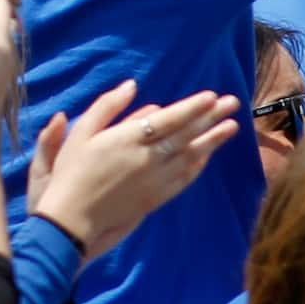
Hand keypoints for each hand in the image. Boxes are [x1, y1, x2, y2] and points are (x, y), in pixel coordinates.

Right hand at [30, 80, 239, 261]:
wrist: (73, 218)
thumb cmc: (71, 171)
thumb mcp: (80, 132)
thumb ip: (107, 106)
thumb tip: (131, 85)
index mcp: (127, 139)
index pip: (168, 119)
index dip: (191, 108)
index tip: (211, 96)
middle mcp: (147, 159)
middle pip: (186, 135)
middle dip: (211, 118)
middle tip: (232, 103)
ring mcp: (155, 180)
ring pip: (191, 156)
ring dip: (213, 140)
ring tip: (232, 126)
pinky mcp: (156, 197)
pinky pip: (184, 178)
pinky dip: (199, 165)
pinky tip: (208, 155)